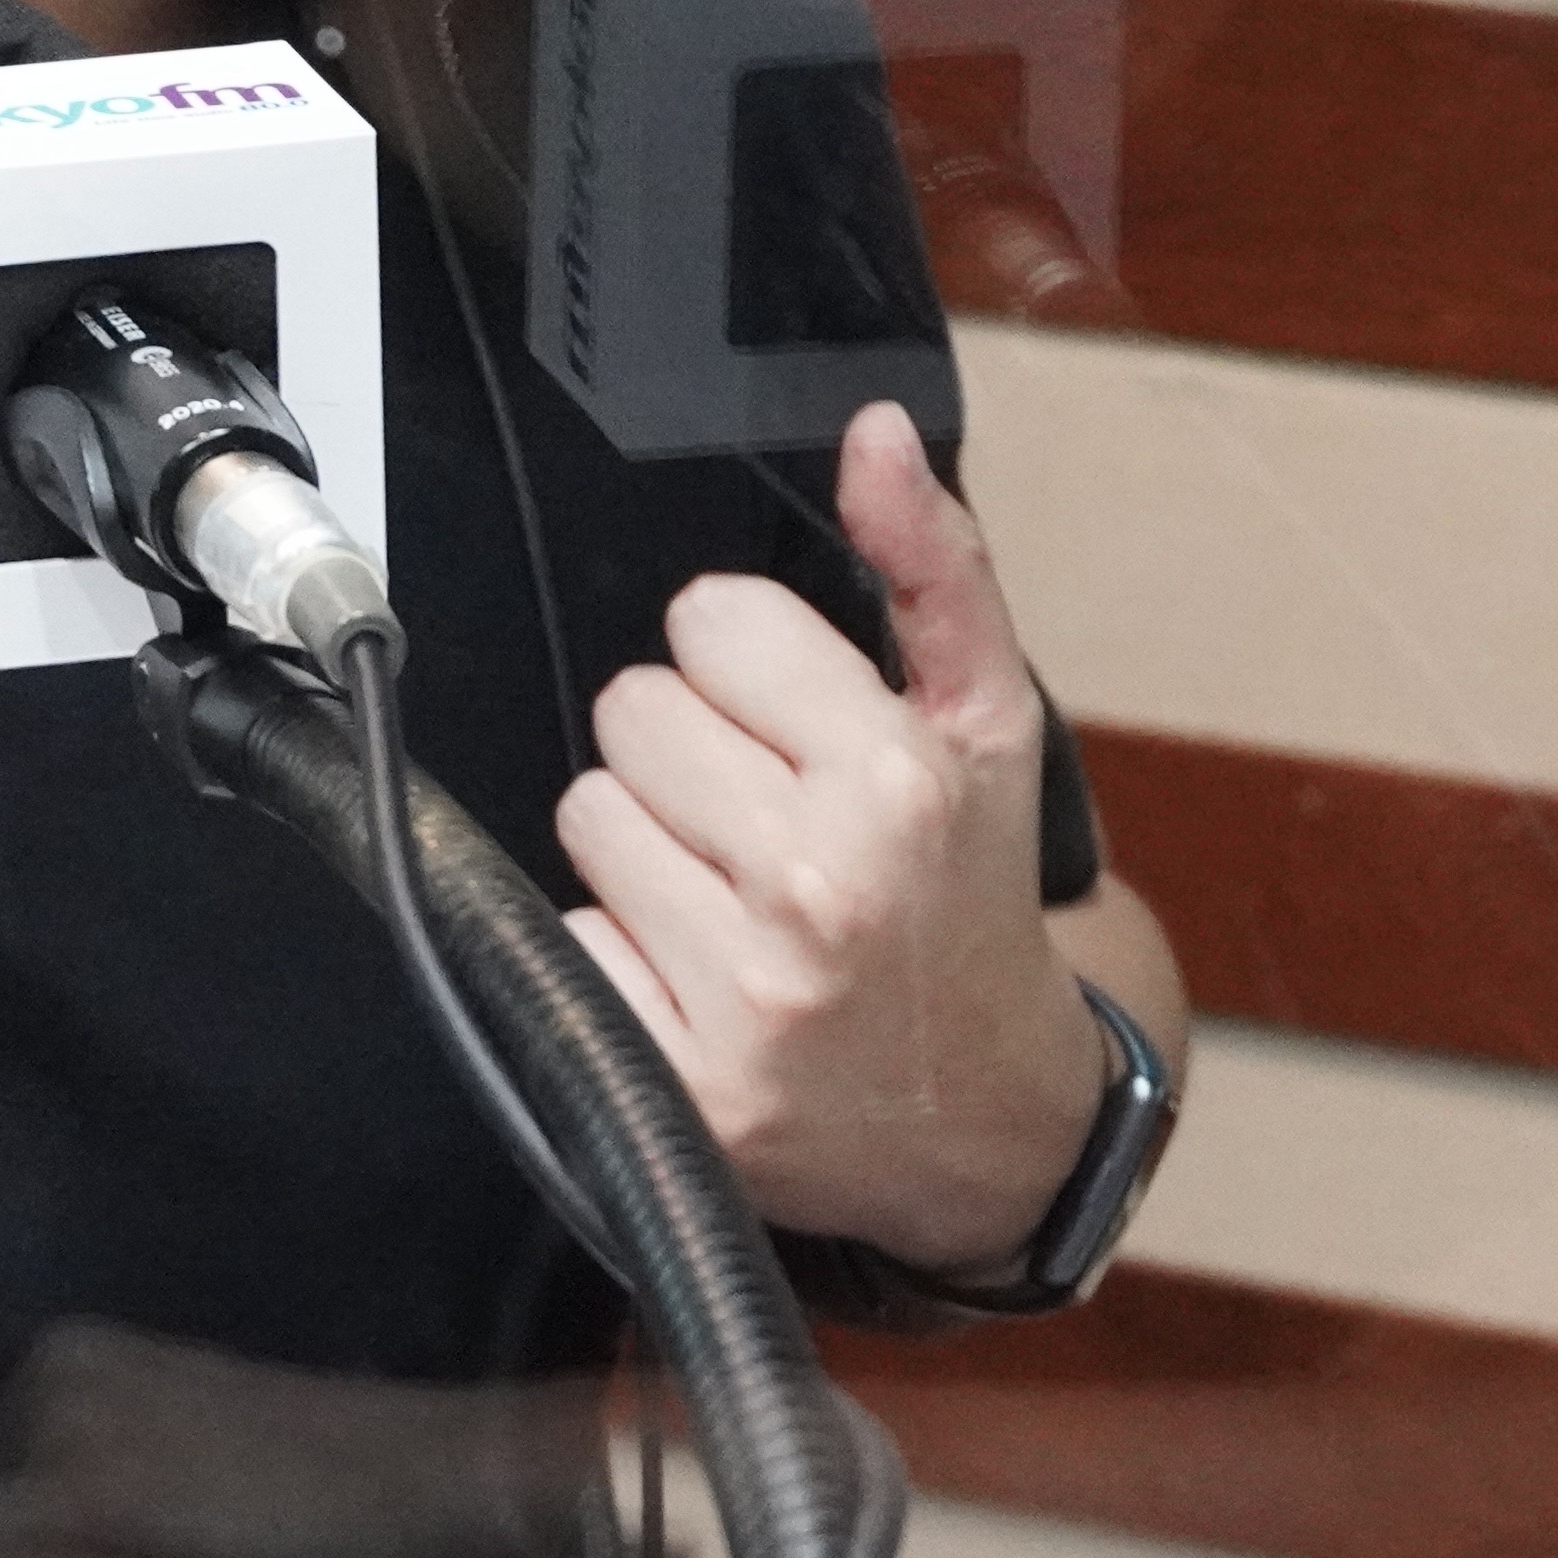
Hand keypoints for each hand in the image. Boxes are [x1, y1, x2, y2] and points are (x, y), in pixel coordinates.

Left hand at [554, 399, 1114, 1267]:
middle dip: (691, 751)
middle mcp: (818, 887)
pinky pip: (567, 936)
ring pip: (587, 814)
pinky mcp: (677, 1080)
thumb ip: (933, 565)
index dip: (748, 663)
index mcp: (896, 783)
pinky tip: (699, 970)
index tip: (795, 723)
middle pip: (632, 711)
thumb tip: (873, 435)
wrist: (990, 1121)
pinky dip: (617, 948)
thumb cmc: (974, 906)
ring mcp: (742, 994)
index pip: (710, 618)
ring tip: (733, 893)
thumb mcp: (988, 726)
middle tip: (764, 816)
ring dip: (646, 844)